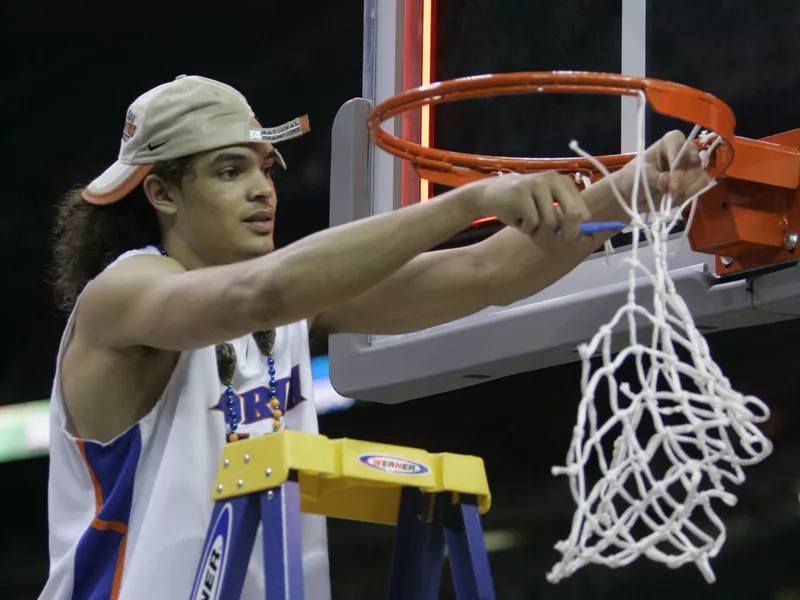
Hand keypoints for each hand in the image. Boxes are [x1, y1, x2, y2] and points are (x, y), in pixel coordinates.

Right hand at [469, 171, 593, 247]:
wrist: (491, 194)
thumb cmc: (524, 206)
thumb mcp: (549, 215)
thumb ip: (569, 227)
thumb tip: (591, 242)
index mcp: (564, 182)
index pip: (583, 212)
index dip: (578, 231)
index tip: (566, 239)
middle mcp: (553, 179)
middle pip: (573, 215)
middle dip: (567, 235)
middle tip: (556, 241)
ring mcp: (537, 184)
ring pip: (551, 222)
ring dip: (540, 232)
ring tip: (530, 226)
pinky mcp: (521, 192)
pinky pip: (532, 222)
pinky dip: (526, 229)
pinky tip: (518, 221)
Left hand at [617, 130, 710, 209]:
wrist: (631, 196)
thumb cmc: (634, 178)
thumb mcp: (641, 175)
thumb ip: (654, 178)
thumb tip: (667, 179)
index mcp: (669, 144)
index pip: (680, 144)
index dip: (679, 158)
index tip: (672, 171)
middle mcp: (682, 154)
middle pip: (695, 161)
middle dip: (684, 178)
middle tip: (671, 190)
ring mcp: (689, 170)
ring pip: (700, 176)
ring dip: (687, 189)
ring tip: (671, 196)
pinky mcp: (691, 185)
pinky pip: (700, 188)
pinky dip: (690, 195)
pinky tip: (676, 199)